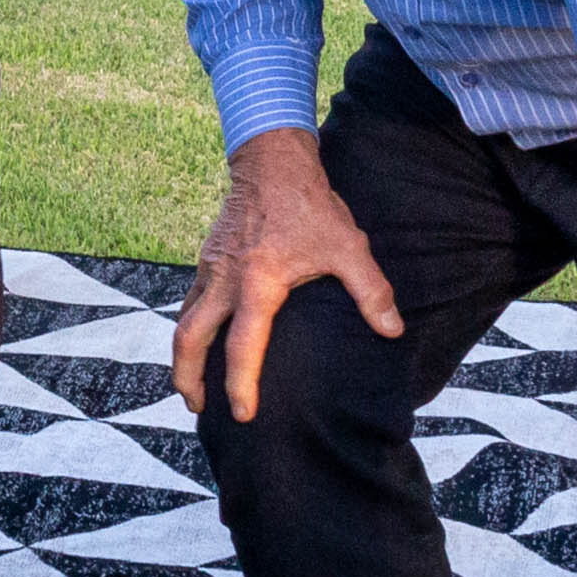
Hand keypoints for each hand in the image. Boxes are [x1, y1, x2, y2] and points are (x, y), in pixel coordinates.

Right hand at [172, 129, 401, 426]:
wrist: (272, 161)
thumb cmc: (310, 205)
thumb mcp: (348, 246)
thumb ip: (371, 291)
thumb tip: (392, 330)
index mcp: (258, 283)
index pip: (242, 347)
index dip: (240, 385)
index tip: (243, 415)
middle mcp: (225, 280)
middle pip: (190, 340)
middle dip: (188, 378)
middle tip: (198, 407)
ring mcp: (210, 269)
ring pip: (184, 321)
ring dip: (184, 357)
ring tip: (193, 386)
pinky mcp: (206, 260)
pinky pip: (190, 302)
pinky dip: (191, 329)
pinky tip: (202, 341)